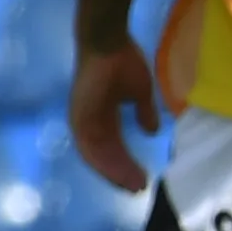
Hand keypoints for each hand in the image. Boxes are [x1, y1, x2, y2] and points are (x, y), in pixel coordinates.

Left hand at [67, 39, 163, 194]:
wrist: (108, 43)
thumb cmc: (123, 62)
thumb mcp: (139, 92)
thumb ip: (143, 113)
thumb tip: (151, 131)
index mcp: (100, 116)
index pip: (111, 147)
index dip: (125, 163)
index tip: (142, 178)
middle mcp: (88, 122)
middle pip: (104, 156)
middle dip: (121, 173)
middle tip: (139, 188)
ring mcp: (82, 120)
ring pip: (97, 156)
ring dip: (114, 172)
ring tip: (134, 184)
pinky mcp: (80, 117)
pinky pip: (90, 148)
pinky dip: (104, 162)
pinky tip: (120, 172)